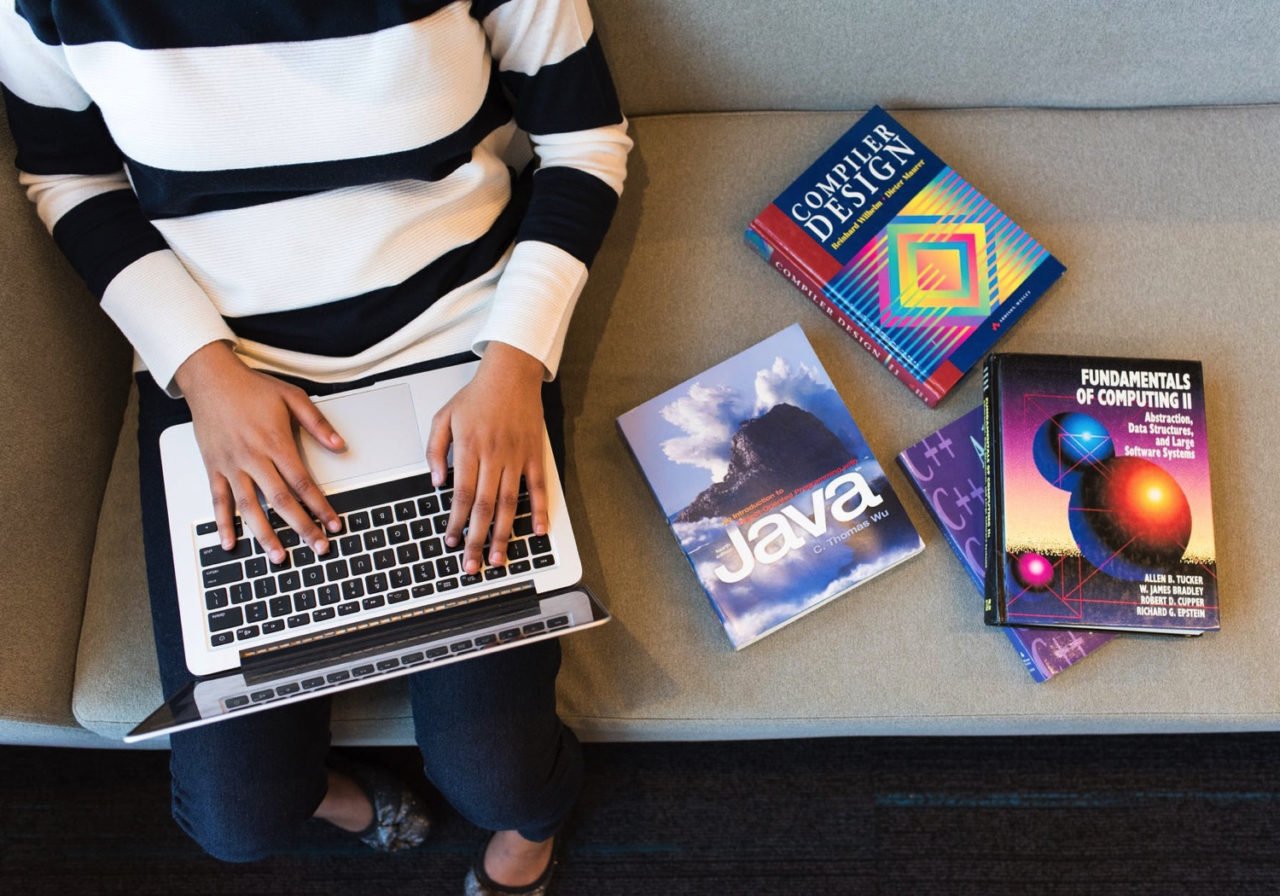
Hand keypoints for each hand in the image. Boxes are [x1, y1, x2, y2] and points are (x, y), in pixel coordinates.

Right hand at [174, 342, 345, 562]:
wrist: (211, 378)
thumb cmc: (251, 387)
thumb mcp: (292, 397)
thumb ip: (318, 424)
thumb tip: (340, 446)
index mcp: (275, 443)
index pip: (303, 483)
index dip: (320, 506)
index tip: (333, 523)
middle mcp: (253, 458)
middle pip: (281, 501)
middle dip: (301, 527)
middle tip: (317, 547)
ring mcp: (231, 465)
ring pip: (250, 507)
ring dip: (265, 534)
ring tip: (278, 556)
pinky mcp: (213, 467)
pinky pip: (218, 500)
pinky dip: (223, 523)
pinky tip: (231, 543)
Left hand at [426, 343, 549, 574]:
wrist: (511, 373)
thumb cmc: (477, 396)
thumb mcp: (444, 417)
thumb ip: (435, 450)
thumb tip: (437, 482)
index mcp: (470, 449)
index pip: (461, 495)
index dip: (456, 522)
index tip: (451, 542)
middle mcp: (494, 456)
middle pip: (484, 506)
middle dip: (477, 539)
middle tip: (472, 565)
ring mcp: (517, 457)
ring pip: (509, 503)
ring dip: (503, 533)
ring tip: (498, 557)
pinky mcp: (535, 455)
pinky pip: (539, 487)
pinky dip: (540, 510)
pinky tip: (537, 532)